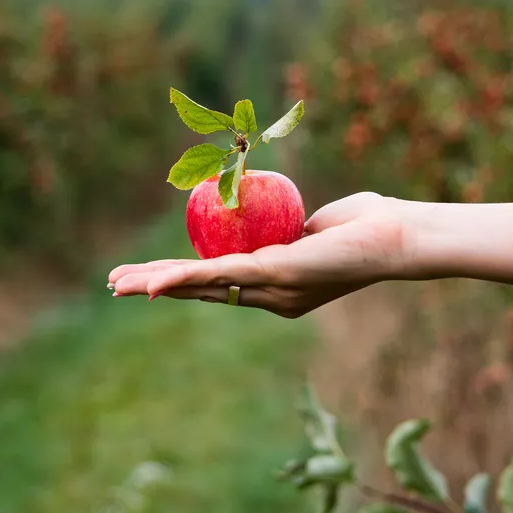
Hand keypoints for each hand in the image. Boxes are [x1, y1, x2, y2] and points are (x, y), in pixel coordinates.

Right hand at [108, 193, 411, 317]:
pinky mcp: (277, 278)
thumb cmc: (367, 222)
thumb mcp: (315, 223)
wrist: (399, 234)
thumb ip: (289, 227)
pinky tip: (154, 284)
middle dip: (154, 287)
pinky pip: (221, 277)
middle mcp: (271, 297)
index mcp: (277, 287)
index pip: (217, 284)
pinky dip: (183, 280)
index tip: (146, 277)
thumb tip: (273, 215)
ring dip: (156, 286)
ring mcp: (272, 291)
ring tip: (118, 285)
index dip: (178, 281)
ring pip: (202, 287)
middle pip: (201, 291)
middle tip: (114, 285)